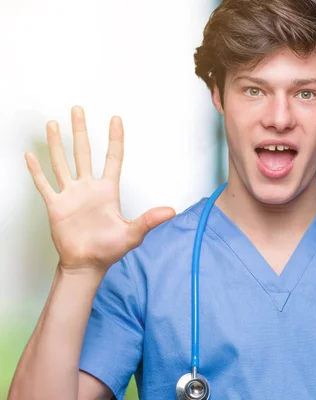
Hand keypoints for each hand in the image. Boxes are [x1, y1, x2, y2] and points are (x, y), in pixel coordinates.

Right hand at [25, 106, 175, 273]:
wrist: (87, 264)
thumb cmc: (110, 250)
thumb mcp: (133, 234)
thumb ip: (149, 220)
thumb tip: (171, 211)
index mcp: (108, 191)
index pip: (113, 158)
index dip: (115, 139)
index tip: (115, 118)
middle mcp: (89, 188)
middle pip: (83, 152)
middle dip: (80, 131)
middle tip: (77, 109)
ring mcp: (71, 195)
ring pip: (61, 163)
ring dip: (56, 144)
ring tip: (52, 123)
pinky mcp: (55, 205)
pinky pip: (44, 184)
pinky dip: (36, 170)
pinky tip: (29, 154)